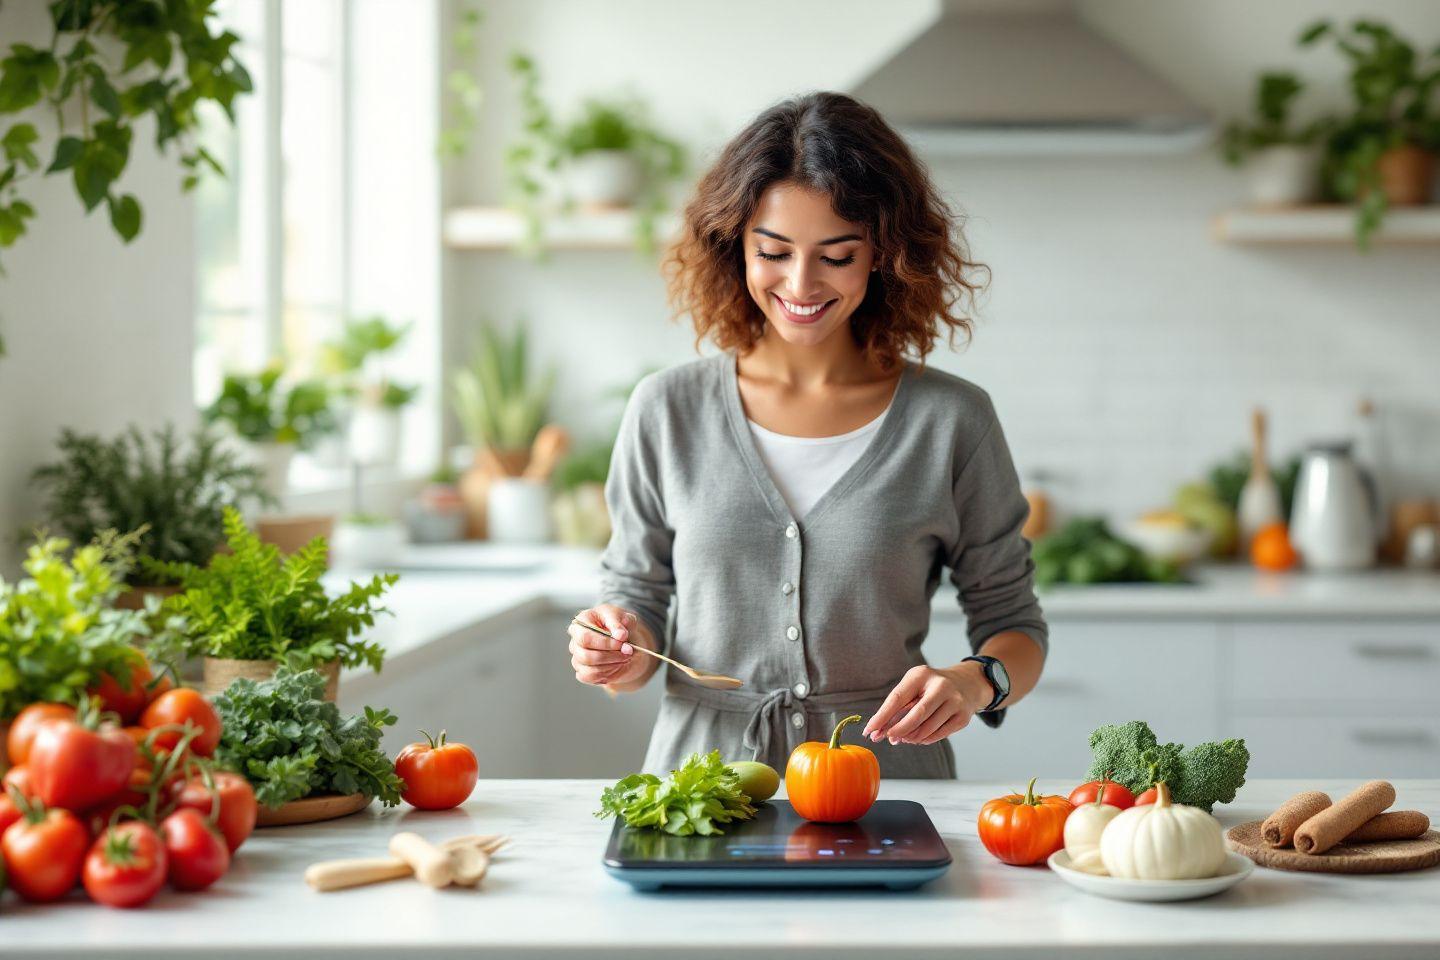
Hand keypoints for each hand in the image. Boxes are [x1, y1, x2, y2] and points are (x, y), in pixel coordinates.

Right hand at [567, 604, 652, 688]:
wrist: (625, 639)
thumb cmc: (619, 624)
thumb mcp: (622, 617)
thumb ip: (619, 624)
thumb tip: (620, 635)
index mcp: (581, 623)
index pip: (585, 638)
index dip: (604, 643)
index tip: (622, 643)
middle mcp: (576, 641)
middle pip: (585, 656)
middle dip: (610, 656)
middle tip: (628, 652)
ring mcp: (577, 657)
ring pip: (589, 670)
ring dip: (611, 666)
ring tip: (625, 658)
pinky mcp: (582, 671)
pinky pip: (590, 678)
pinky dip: (606, 674)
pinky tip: (616, 665)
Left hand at [862, 663, 991, 745]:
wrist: (966, 684)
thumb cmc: (930, 687)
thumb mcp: (913, 687)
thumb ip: (896, 708)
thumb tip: (877, 732)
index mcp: (922, 675)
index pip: (898, 698)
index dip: (882, 716)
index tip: (869, 730)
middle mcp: (941, 686)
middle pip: (915, 715)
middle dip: (897, 730)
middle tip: (886, 738)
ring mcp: (955, 701)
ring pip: (927, 728)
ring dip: (910, 737)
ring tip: (902, 738)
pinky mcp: (963, 717)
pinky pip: (939, 735)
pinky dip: (924, 739)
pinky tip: (917, 738)